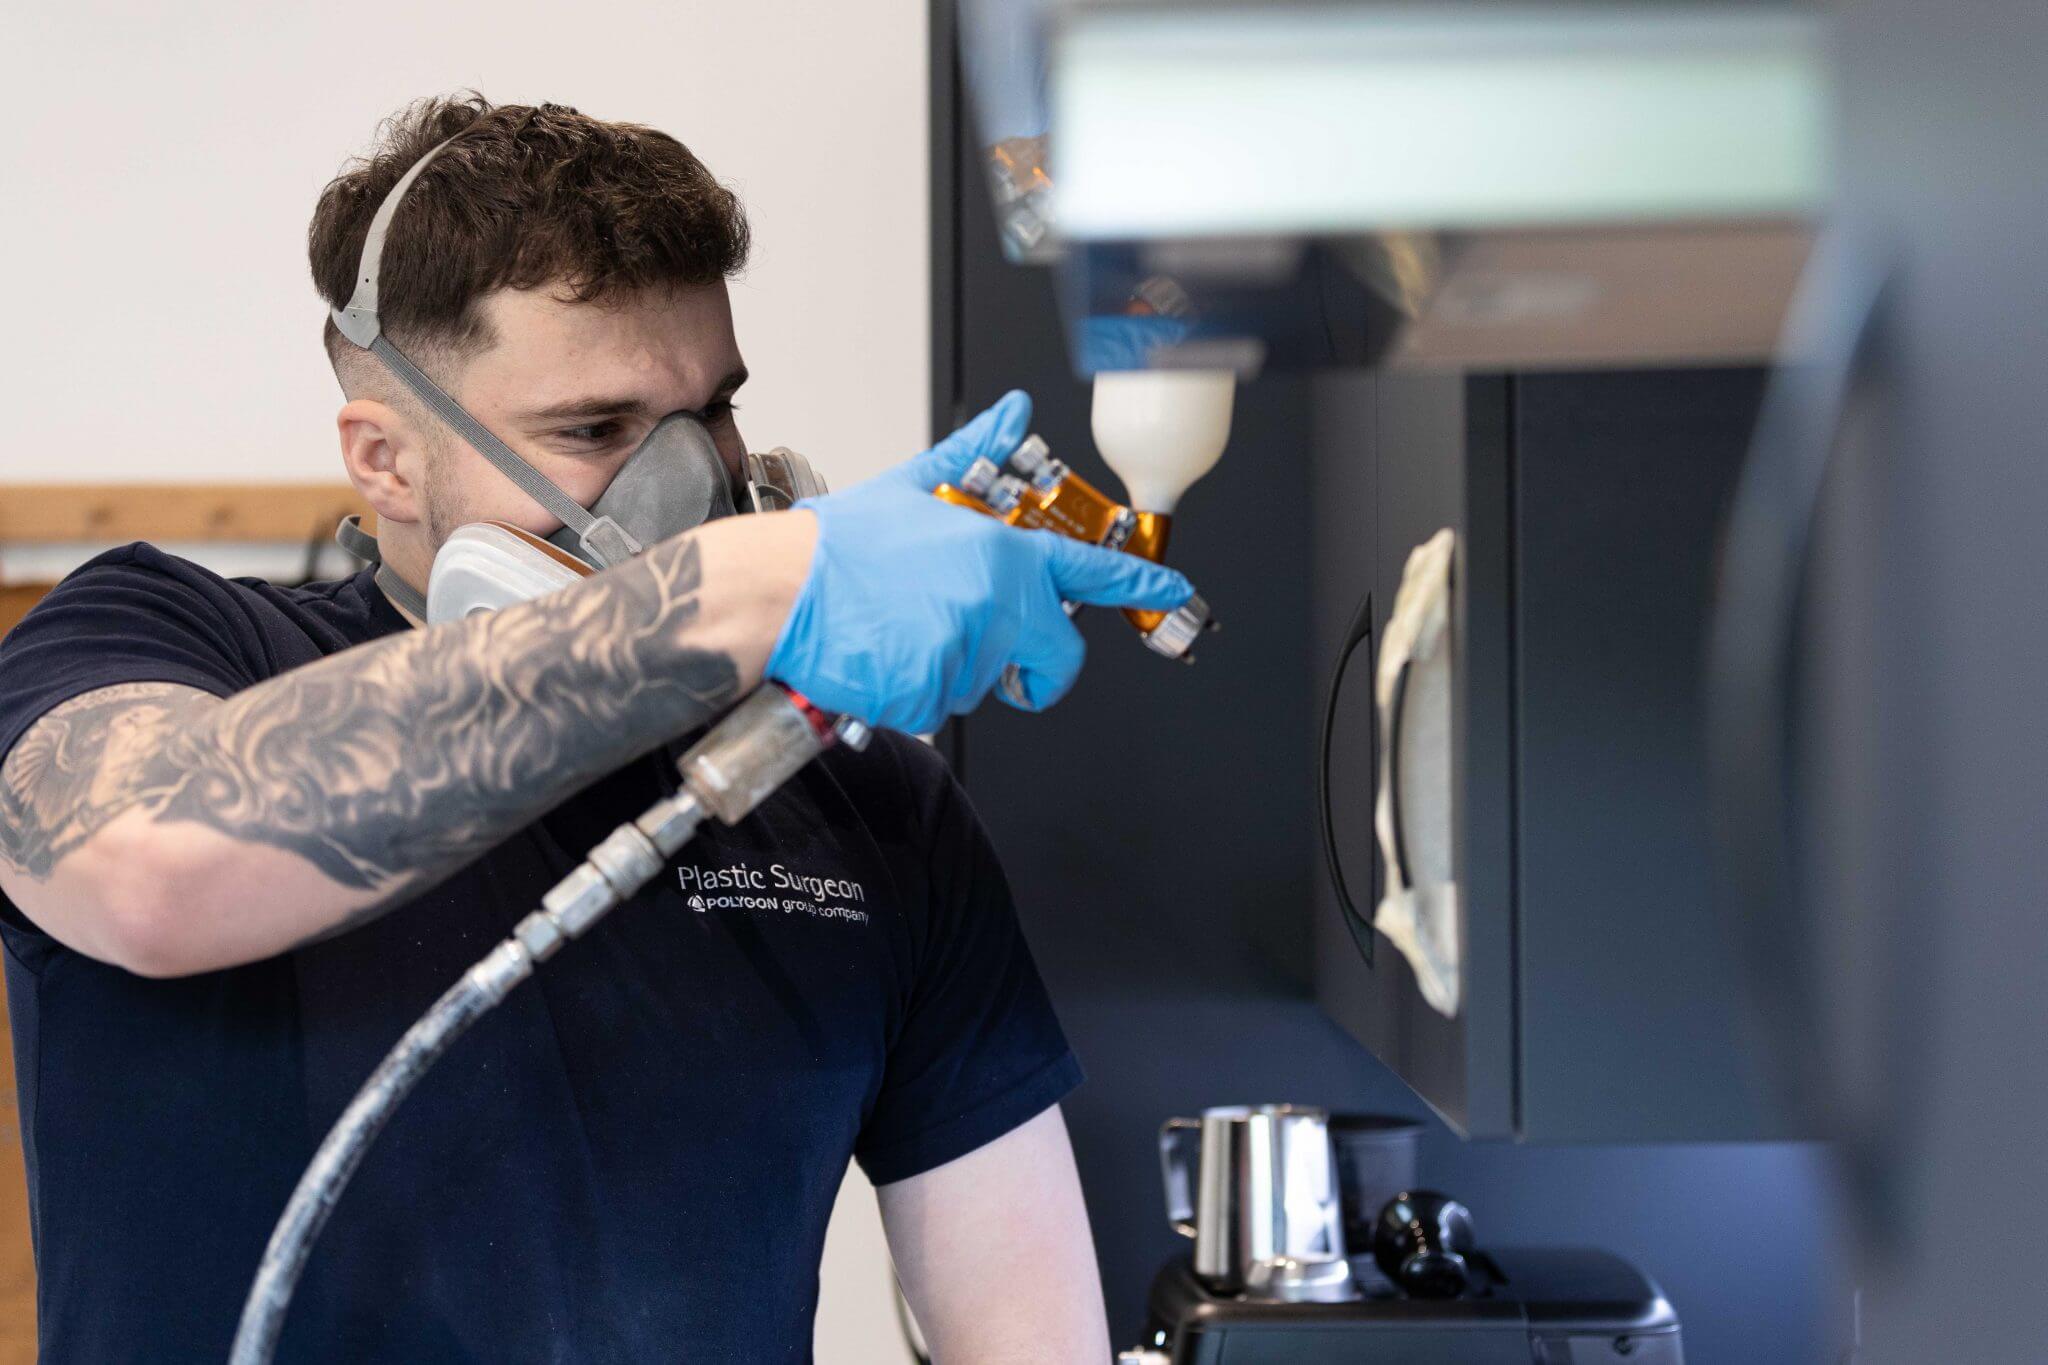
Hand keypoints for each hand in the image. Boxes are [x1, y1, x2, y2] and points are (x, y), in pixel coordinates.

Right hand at [766, 391, 1193, 732]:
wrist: (778, 591)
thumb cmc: (839, 547)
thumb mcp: (914, 489)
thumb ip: (973, 456)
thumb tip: (1012, 412)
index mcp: (1002, 556)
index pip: (1090, 575)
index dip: (1138, 584)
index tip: (1170, 588)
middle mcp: (996, 605)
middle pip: (1056, 659)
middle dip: (1034, 664)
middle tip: (987, 644)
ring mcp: (967, 653)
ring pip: (986, 682)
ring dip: (953, 668)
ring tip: (904, 630)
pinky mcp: (931, 694)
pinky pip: (940, 706)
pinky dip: (915, 690)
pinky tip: (886, 655)